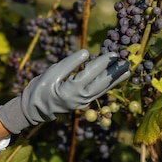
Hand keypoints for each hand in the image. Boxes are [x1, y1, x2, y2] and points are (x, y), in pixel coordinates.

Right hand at [0, 50, 129, 133]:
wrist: (34, 109)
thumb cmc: (40, 88)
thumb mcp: (51, 73)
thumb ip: (69, 63)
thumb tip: (86, 53)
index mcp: (71, 90)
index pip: (90, 74)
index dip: (102, 62)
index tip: (112, 53)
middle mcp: (81, 98)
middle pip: (102, 83)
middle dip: (114, 72)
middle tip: (127, 61)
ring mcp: (83, 102)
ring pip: (103, 89)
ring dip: (115, 79)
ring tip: (127, 70)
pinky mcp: (84, 103)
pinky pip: (99, 93)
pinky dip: (108, 85)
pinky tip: (115, 79)